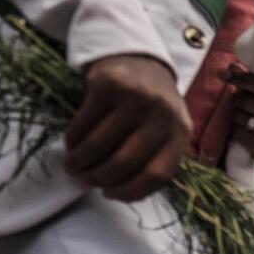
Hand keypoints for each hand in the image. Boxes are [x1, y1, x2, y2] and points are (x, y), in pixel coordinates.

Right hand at [65, 55, 191, 201]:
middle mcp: (162, 114)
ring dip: (81, 162)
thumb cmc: (152, 107)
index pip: (157, 174)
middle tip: (84, 181)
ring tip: (73, 166)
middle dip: (99, 178)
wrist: (139, 59)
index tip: (110, 194)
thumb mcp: (167, 130)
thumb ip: (155, 158)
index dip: (130, 191)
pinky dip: (73, 140)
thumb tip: (121, 192)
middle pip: (125, 162)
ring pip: (100, 144)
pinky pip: (84, 123)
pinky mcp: (108, 84)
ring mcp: (136, 97)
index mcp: (181, 132)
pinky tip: (72, 145)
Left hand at [225, 66, 253, 164]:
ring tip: (242, 116)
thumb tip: (232, 66)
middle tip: (237, 100)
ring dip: (236, 115)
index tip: (227, 74)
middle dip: (237, 98)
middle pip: (249, 102)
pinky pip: (239, 134)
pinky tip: (241, 129)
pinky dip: (235, 129)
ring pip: (242, 118)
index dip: (244, 79)